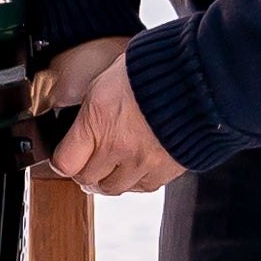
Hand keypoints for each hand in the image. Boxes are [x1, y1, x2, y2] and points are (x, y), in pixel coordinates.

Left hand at [42, 39, 183, 195]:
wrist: (198, 78)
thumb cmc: (152, 72)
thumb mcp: (106, 81)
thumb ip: (89, 111)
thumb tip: (77, 129)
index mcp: (97, 120)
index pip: (64, 162)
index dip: (62, 161)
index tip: (66, 157)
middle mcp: (118, 145)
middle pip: (87, 178)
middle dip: (86, 170)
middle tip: (90, 161)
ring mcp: (142, 161)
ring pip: (113, 188)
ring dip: (110, 178)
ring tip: (114, 165)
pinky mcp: (165, 170)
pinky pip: (142, 187)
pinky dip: (137, 179)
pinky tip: (138, 164)